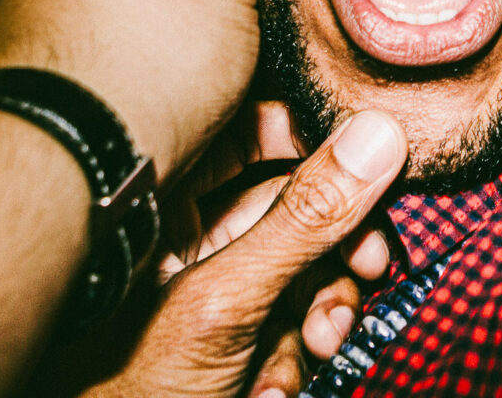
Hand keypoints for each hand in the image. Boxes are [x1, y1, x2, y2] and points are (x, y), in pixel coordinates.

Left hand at [81, 109, 406, 397]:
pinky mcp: (229, 339)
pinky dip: (293, 354)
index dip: (317, 140)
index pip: (252, 130)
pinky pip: (288, 321)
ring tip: (322, 344)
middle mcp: (186, 232)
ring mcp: (210, 287)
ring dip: (325, 308)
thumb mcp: (227, 302)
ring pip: (303, 265)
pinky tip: (271, 389)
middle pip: (295, 202)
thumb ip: (304, 221)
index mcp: (162, 198)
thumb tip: (378, 138)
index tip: (377, 156)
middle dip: (337, 243)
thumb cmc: (123, 394)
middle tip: (370, 265)